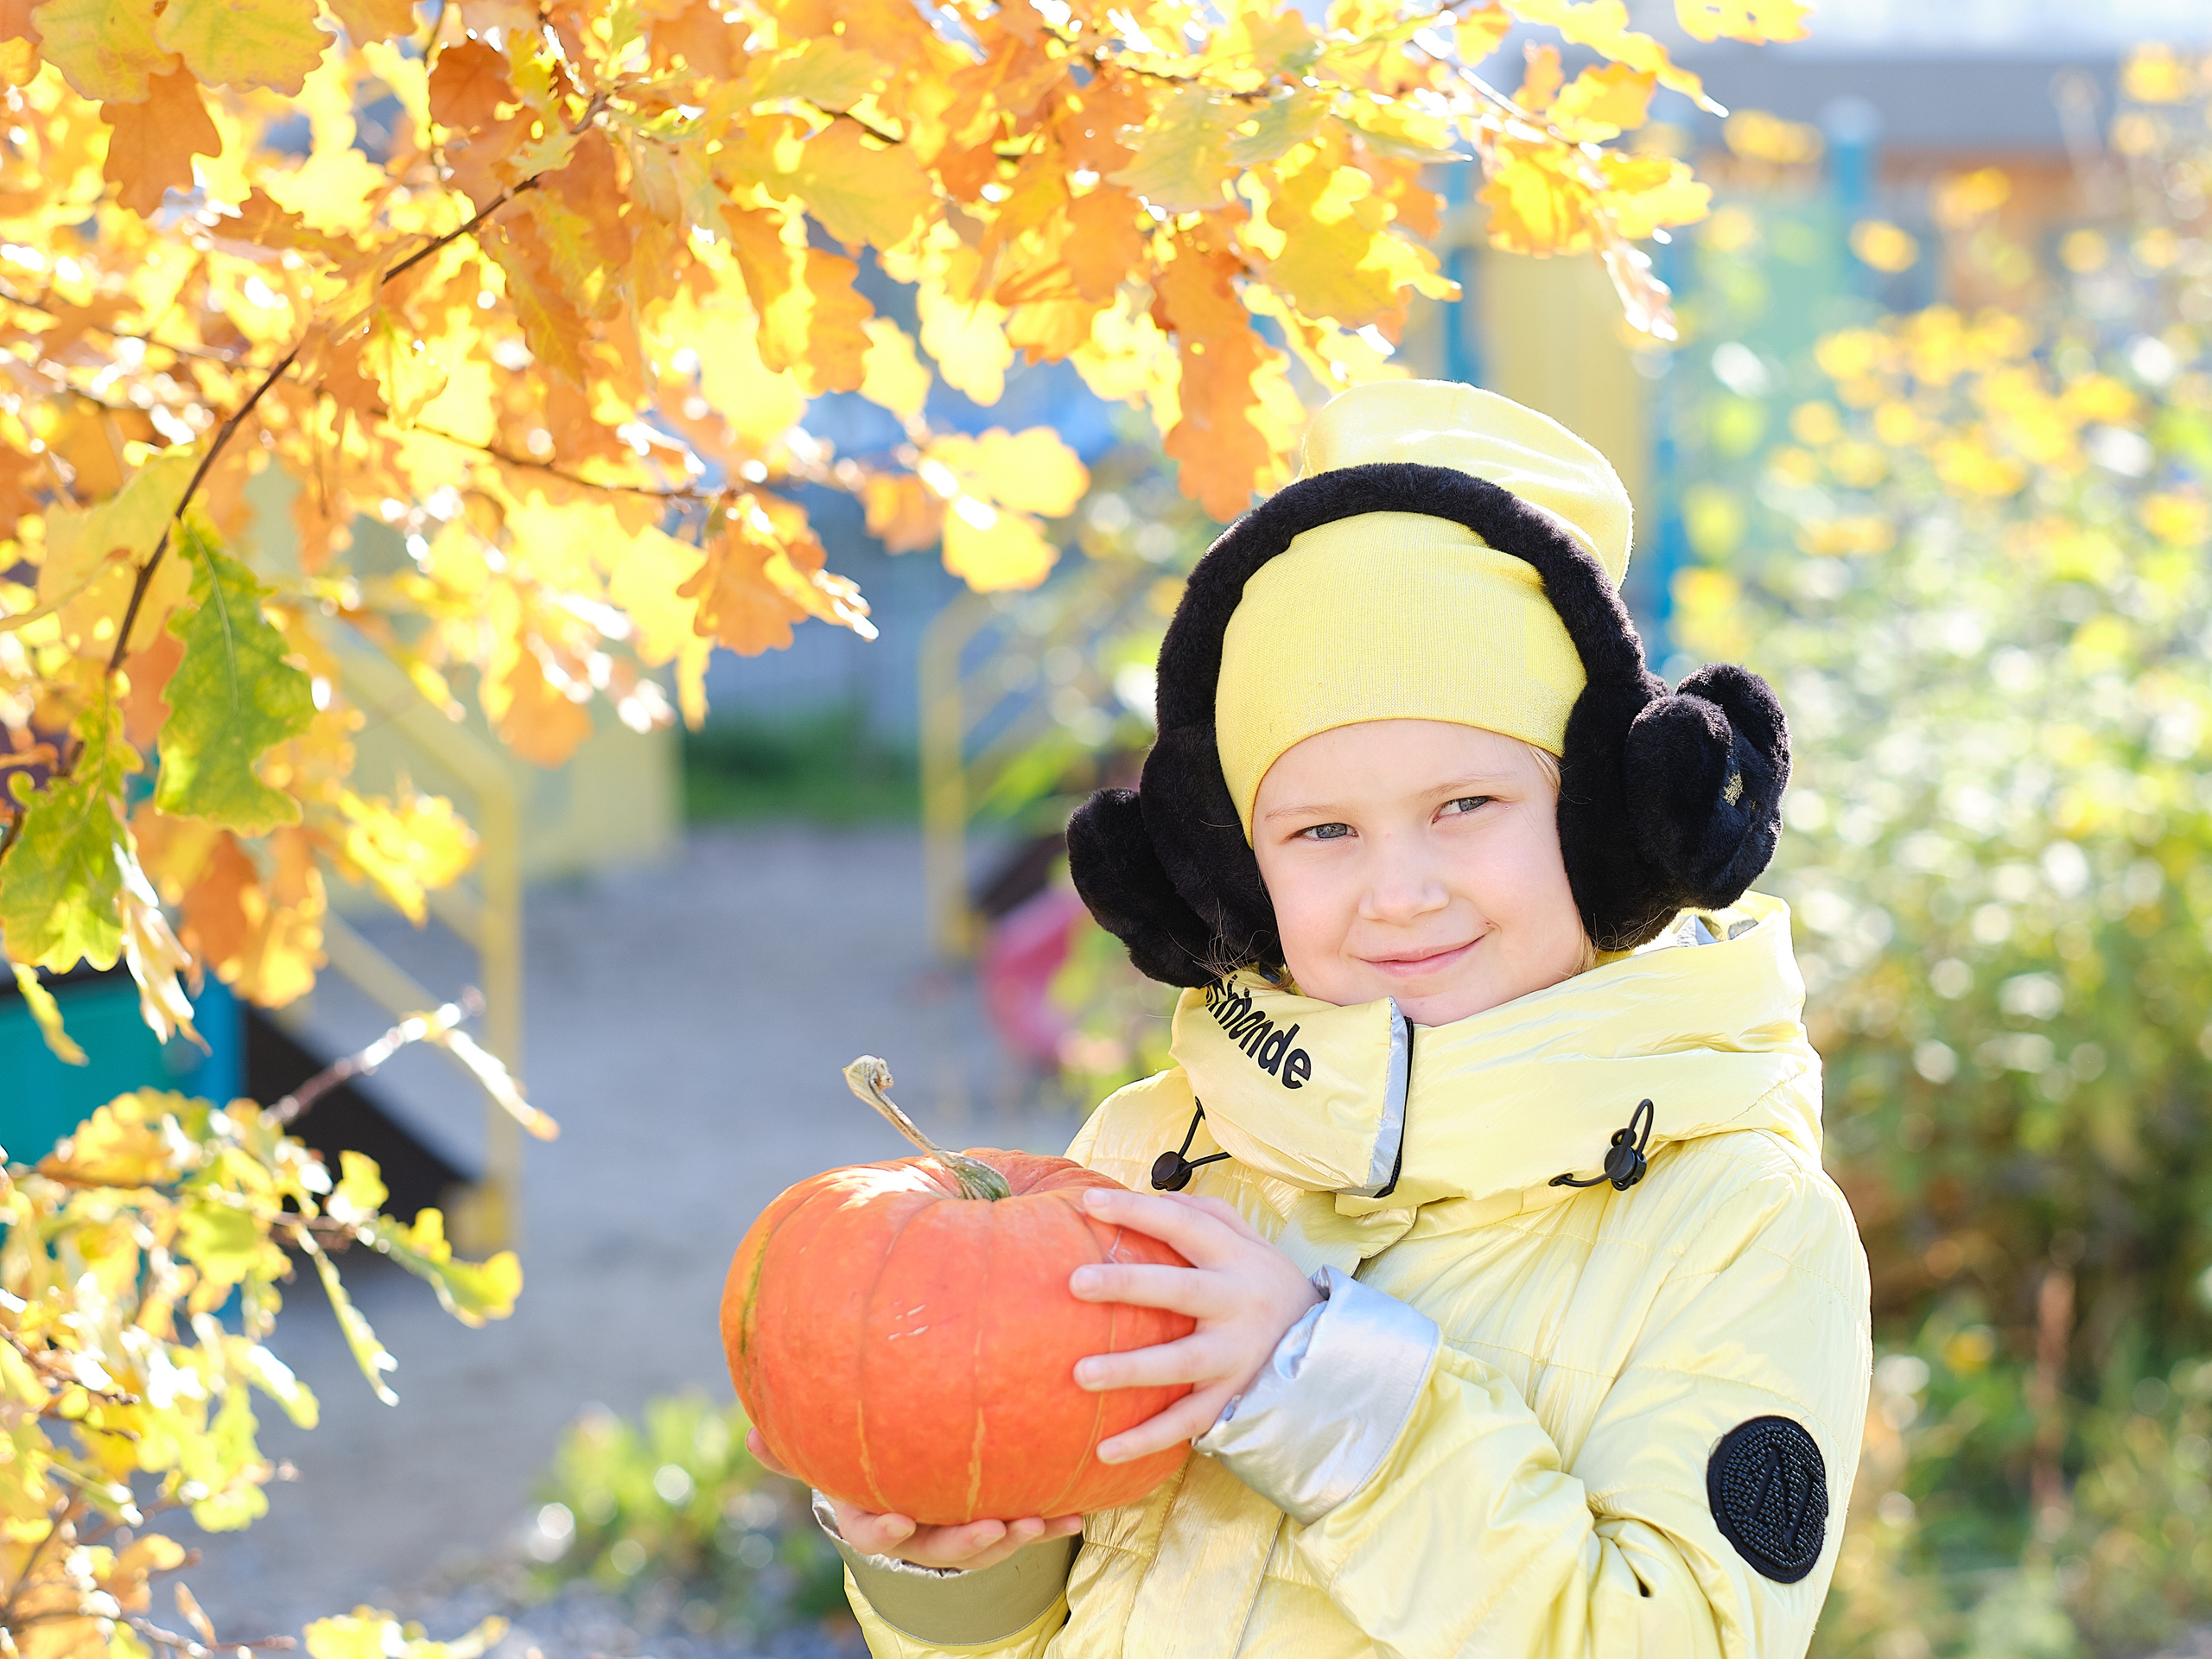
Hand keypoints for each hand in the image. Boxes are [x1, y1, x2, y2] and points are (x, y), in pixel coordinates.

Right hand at [746, 1431, 1081, 1571]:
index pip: (873, 1531)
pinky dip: (1050, 1521)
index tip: (898, 1522)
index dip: (885, 1530)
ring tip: (1039, 1521)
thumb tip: (750, 1436)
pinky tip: (1076, 1510)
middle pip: (940, 1546)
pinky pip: (1024, 1525)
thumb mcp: (825, 1458)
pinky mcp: (993, 1521)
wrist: (897, 1491)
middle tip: (994, 1527)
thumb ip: (791, 1451)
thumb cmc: (859, 1464)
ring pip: (986, 1543)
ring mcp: (956, 1530)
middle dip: (969, 1541)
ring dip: (1015, 1535)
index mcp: (874, 1514)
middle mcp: (918, 1531)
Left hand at [1069, 1186, 1321, 1463]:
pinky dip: (1146, 1439)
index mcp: (1235, 1258)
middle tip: (1076, 1282)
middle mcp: (1236, 1304)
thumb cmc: (1271, 1288)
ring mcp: (1236, 1356)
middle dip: (1128, 1285)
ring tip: (1081, 1373)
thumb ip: (1208, 1217)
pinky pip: (1186, 1422)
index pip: (1183, 1226)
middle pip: (1179, 1291)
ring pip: (1180, 1362)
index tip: (1089, 1200)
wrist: (1334, 1348)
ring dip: (1130, 1369)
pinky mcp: (1232, 1401)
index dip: (1138, 1211)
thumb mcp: (1253, 1244)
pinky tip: (1103, 1450)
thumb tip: (1155, 1197)